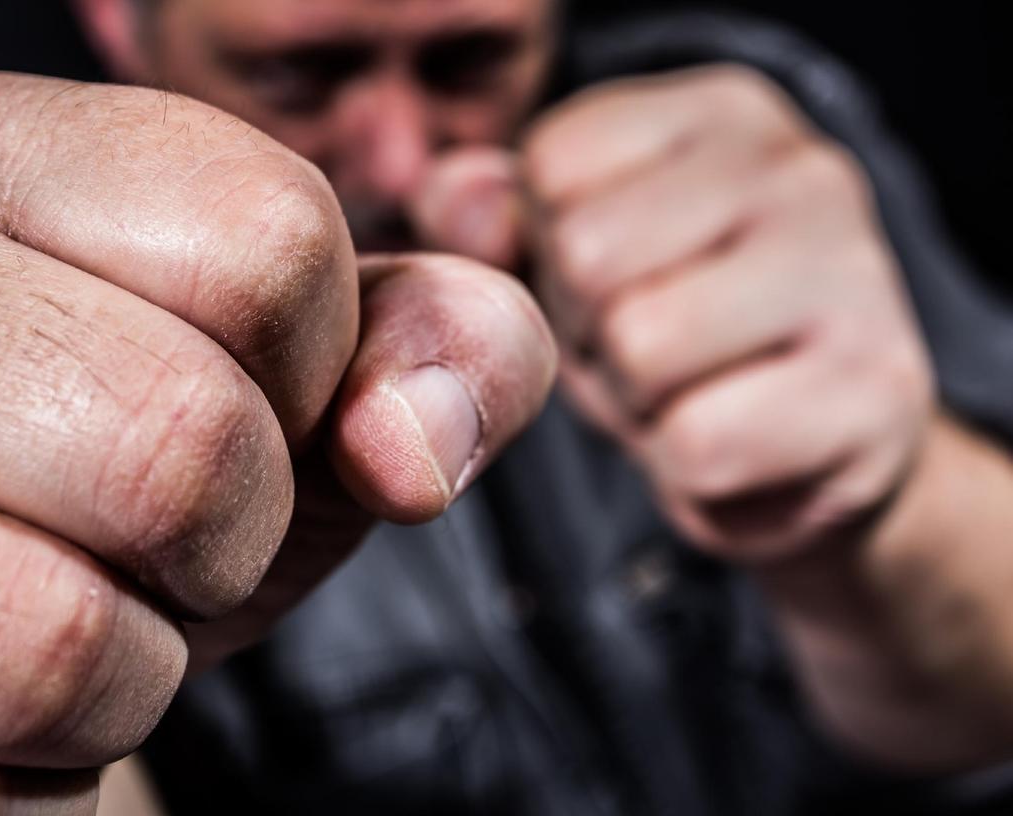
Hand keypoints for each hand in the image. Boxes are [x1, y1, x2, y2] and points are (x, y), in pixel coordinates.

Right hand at [0, 73, 553, 813]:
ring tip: (43, 633)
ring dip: (111, 683)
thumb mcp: (291, 386)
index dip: (303, 382)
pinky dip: (8, 802)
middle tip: (132, 550)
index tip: (222, 416)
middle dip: (217, 544)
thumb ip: (430, 351)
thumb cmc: (97, 488)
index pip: (267, 237)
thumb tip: (413, 445)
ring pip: (43, 638)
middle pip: (175, 439)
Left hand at [522, 64, 933, 558]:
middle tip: (645, 350)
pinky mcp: (878, 392)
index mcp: (720, 113)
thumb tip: (460, 211)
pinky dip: (685, 466)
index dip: (546, 251)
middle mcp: (801, 170)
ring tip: (685, 392)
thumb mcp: (563, 256)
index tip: (608, 282)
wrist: (812, 450)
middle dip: (590, 330)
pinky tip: (732, 442)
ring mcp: (857, 274)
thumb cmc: (673, 334)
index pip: (552, 165)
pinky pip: (698, 443)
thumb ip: (485, 212)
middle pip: (589, 255)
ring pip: (642, 346)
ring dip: (636, 400)